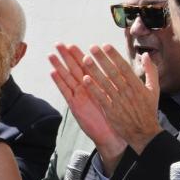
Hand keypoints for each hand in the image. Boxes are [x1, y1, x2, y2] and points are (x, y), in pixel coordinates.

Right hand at [49, 43, 125, 172]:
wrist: (114, 135)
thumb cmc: (120, 116)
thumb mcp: (125, 95)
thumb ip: (124, 80)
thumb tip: (128, 69)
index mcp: (97, 86)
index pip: (88, 67)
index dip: (81, 55)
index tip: (74, 44)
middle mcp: (87, 90)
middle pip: (75, 69)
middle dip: (67, 56)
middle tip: (59, 44)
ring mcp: (80, 97)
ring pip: (68, 78)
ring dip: (59, 66)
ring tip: (51, 55)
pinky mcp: (76, 106)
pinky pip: (66, 92)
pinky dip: (59, 82)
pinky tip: (53, 73)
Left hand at [80, 44, 162, 152]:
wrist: (144, 132)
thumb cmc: (148, 110)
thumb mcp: (154, 89)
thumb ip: (150, 71)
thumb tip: (146, 55)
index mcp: (137, 85)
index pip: (124, 67)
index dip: (114, 55)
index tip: (105, 45)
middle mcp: (127, 91)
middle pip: (113, 72)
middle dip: (102, 59)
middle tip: (92, 48)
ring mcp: (118, 101)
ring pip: (105, 83)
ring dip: (95, 70)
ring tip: (85, 60)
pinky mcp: (111, 111)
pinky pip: (100, 97)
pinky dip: (93, 88)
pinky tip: (85, 79)